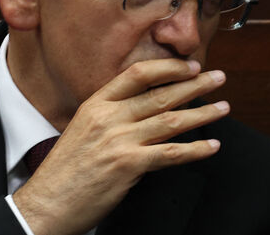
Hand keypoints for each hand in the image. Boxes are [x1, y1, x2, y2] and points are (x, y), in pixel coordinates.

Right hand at [13, 60, 228, 234]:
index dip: (169, 68)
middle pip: (161, 94)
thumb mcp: (83, 129)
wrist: (46, 204)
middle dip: (196, 84)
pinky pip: (171, 153)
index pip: (138, 74)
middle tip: (218, 77)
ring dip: (203, 113)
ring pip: (172, 120)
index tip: (190, 66)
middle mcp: (108, 118)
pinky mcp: (128, 166)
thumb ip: (112, 115)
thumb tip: (147, 106)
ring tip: (223, 107)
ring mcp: (119, 141)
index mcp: (96, 104)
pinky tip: (212, 146)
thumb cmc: (66, 171)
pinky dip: (196, 150)